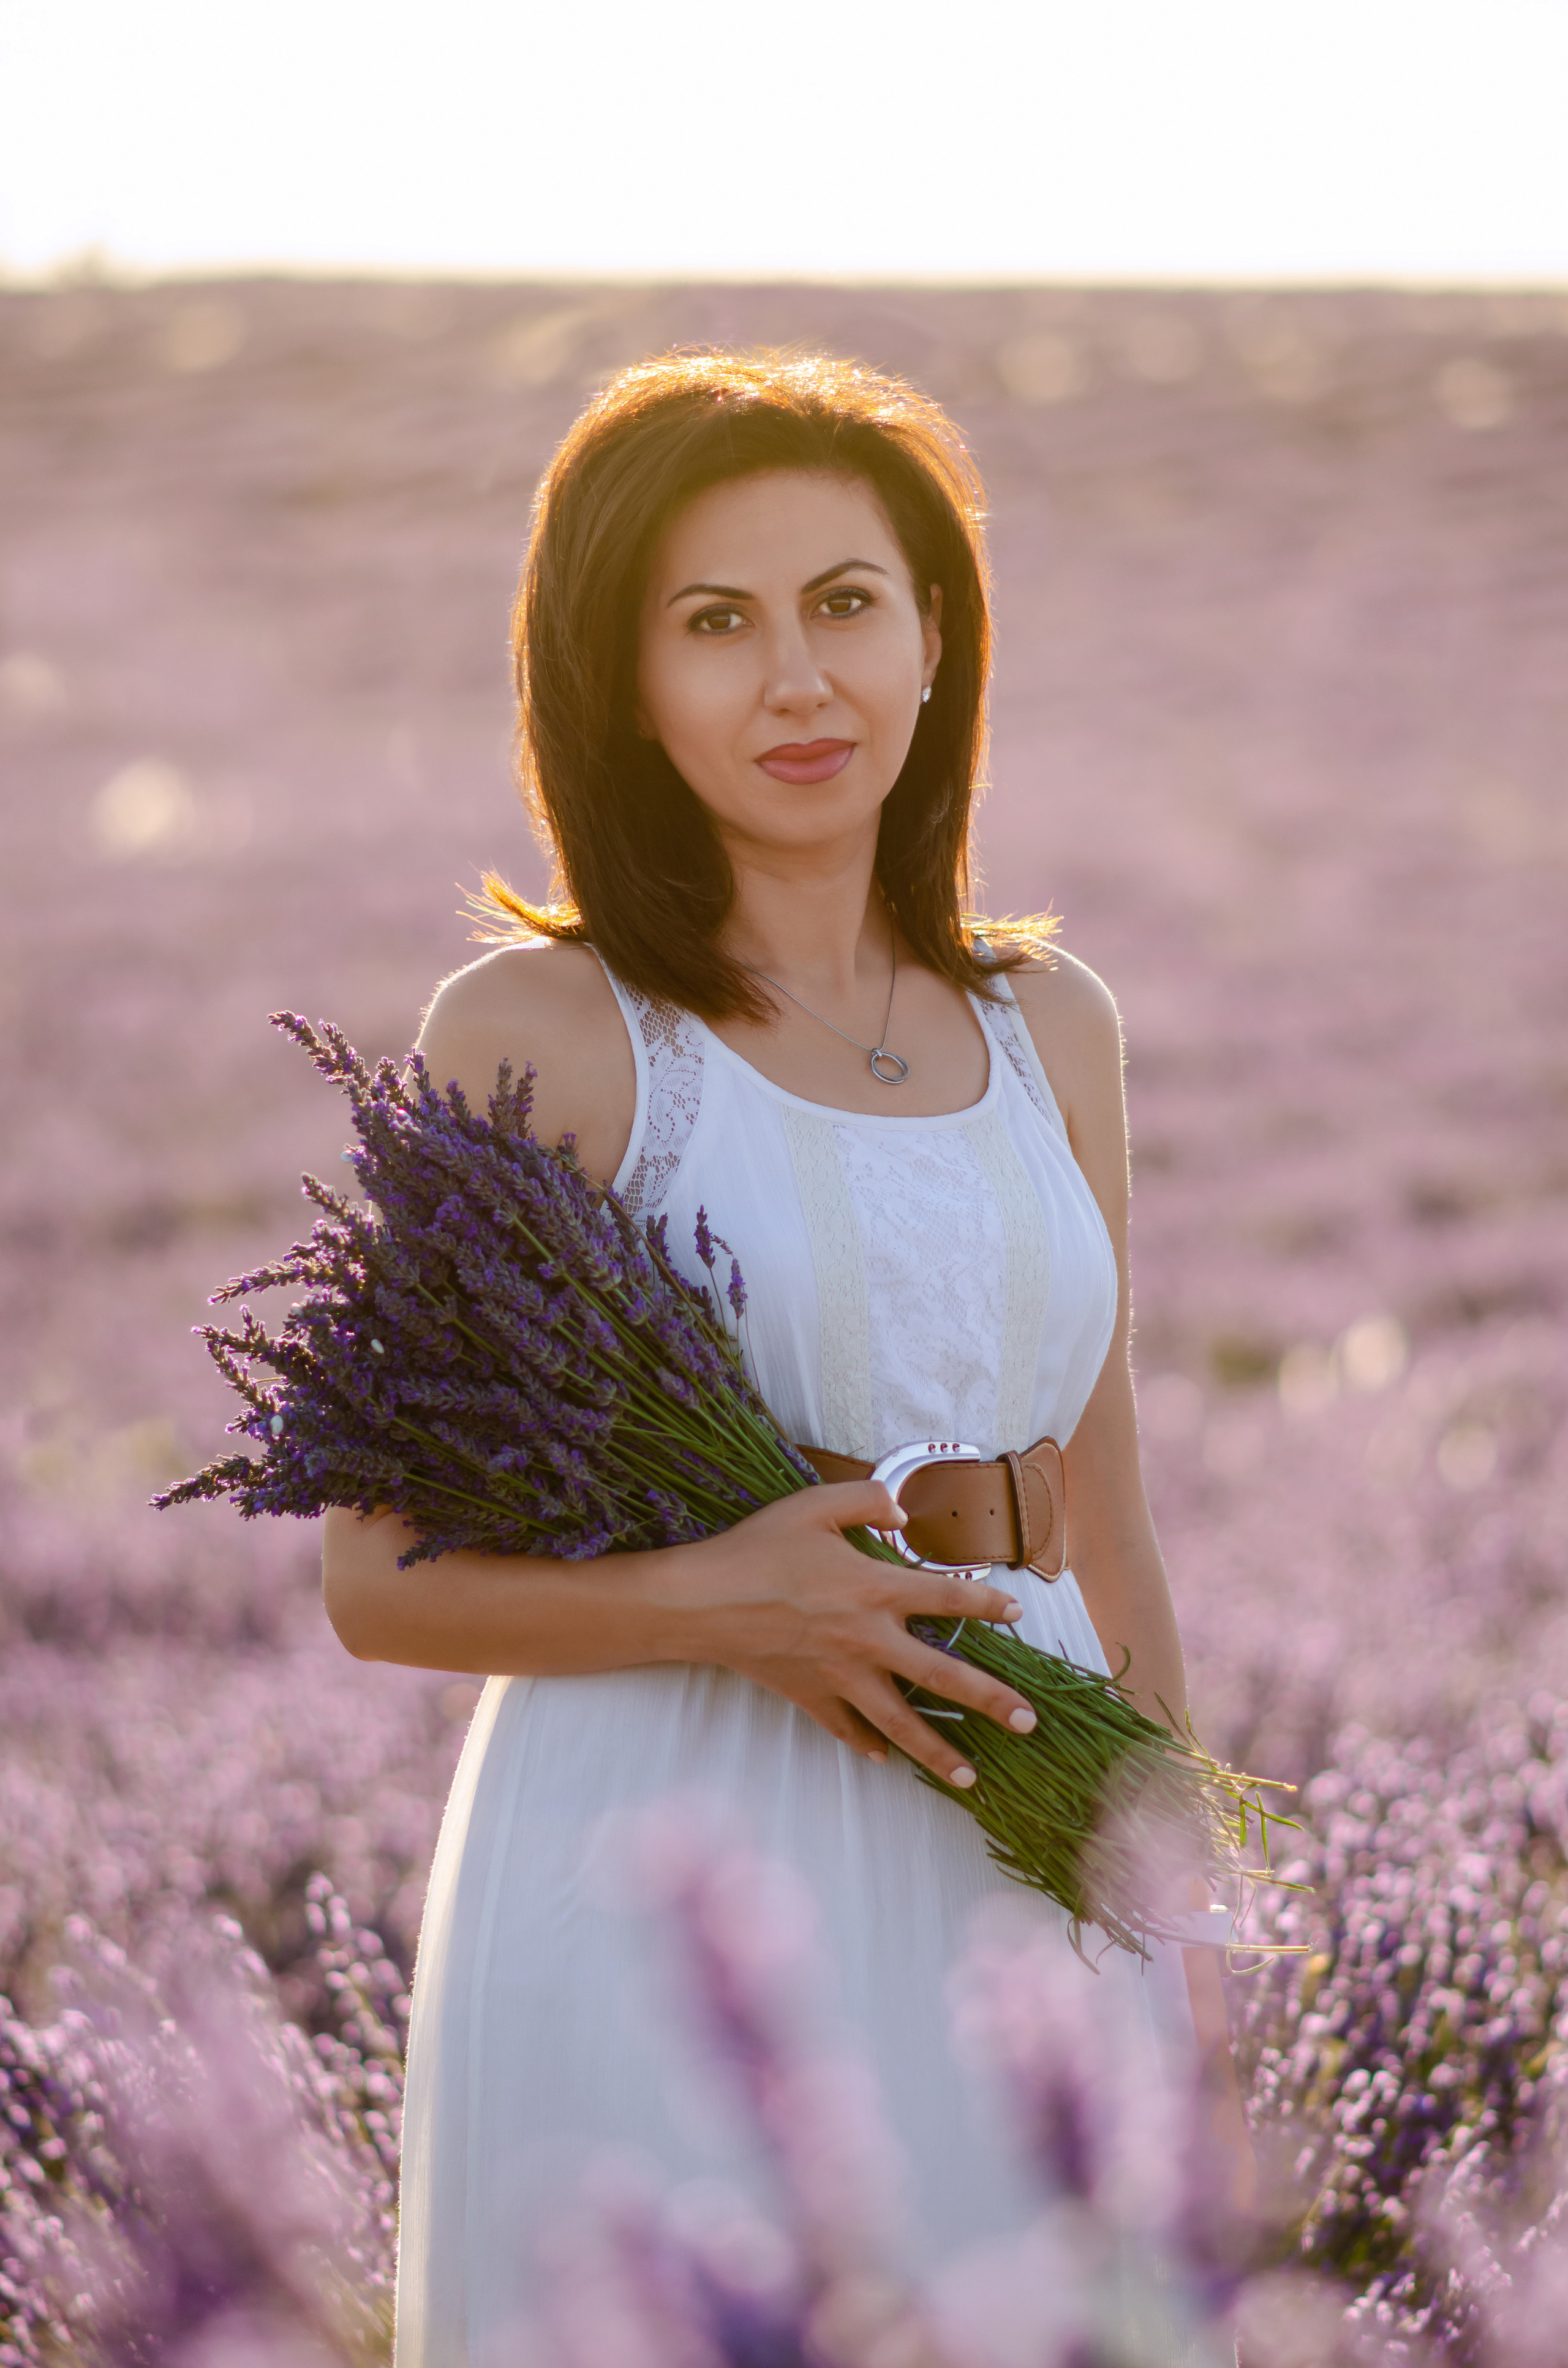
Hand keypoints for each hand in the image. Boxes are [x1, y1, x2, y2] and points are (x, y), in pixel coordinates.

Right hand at [675, 1481, 1037, 1786]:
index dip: (987, 1601)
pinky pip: (847, 1730)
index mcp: (875, 1590)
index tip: (1015, 1611)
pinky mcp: (810, 1698)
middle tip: (1029, 1724)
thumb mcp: (813, 1504)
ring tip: (971, 1778)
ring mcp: (840, 1677)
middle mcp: (868, 1640)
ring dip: (939, 1752)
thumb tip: (903, 1512)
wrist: (701, 1602)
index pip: (948, 1597)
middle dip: (991, 1701)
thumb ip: (866, 1499)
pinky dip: (867, 1746)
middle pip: (943, 1677)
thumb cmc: (757, 1548)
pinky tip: (885, 1759)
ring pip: (901, 1723)